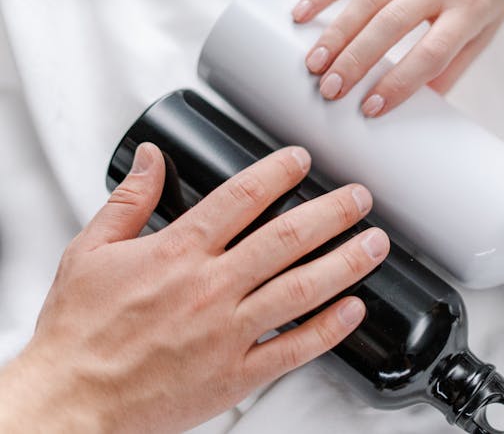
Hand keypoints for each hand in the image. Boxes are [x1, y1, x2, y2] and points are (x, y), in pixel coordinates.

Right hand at [0, 143, 387, 432]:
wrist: (72, 400)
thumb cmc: (80, 330)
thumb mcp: (90, 251)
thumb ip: (129, 200)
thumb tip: (152, 158)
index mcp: (176, 253)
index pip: (241, 198)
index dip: (278, 172)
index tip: (302, 159)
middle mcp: (209, 288)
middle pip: (285, 238)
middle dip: (331, 211)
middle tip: (360, 196)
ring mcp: (227, 332)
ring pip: (300, 289)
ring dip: (345, 262)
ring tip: (375, 242)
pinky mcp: (235, 373)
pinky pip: (293, 348)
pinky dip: (328, 328)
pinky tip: (354, 309)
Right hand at [293, 0, 503, 116]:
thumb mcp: (486, 30)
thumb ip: (453, 66)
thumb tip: (426, 103)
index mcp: (467, 10)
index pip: (429, 54)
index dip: (399, 84)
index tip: (373, 107)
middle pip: (389, 26)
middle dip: (355, 62)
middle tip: (331, 90)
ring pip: (367, 0)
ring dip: (336, 34)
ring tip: (316, 63)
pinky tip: (304, 12)